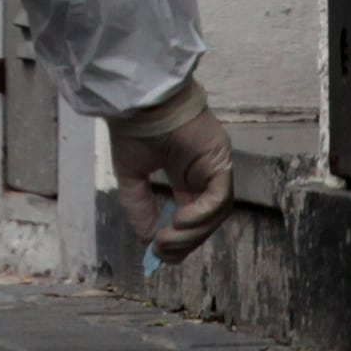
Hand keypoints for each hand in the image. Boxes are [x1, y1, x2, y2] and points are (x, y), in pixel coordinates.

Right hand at [109, 85, 235, 260]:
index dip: (178, 236)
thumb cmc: (132, 127)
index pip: (190, 212)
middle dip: (185, 240)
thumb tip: (148, 240)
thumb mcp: (130, 175)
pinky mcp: (220, 159)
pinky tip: (179, 220)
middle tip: (162, 252)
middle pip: (205, 217)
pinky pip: (220, 197)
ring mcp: (215, 165)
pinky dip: (202, 214)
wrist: (135, 98)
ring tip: (167, 240)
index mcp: (184, 173)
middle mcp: (204, 172)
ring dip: (193, 232)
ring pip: (216, 212)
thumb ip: (140, 206)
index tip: (157, 252)